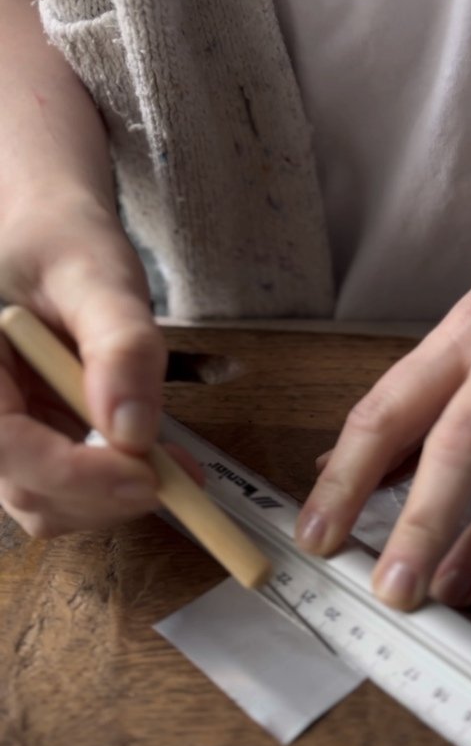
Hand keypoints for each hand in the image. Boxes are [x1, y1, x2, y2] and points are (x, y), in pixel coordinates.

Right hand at [0, 195, 166, 536]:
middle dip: (105, 493)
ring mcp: (5, 437)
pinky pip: (69, 494)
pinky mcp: (33, 447)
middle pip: (28, 492)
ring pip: (49, 505)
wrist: (55, 239)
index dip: (74, 475)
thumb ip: (120, 347)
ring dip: (114, 497)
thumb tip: (134, 430)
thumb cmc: (64, 243)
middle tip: (178, 473)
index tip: (146, 475)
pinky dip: (115, 489)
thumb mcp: (98, 277)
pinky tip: (150, 457)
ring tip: (168, 460)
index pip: (7, 449)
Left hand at [296, 223, 470, 608]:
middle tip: (392, 586)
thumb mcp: (457, 336)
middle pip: (462, 445)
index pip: (389, 413)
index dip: (346, 480)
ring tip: (448, 589)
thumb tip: (334, 469)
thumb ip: (404, 405)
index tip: (317, 535)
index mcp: (464, 336)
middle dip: (422, 523)